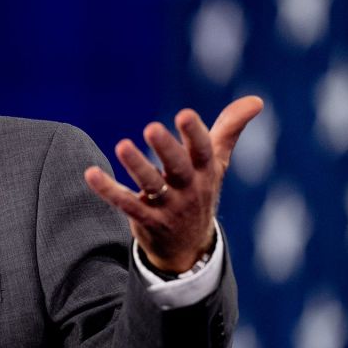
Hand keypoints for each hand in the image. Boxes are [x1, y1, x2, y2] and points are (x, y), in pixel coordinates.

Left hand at [84, 96, 263, 272]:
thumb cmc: (201, 190)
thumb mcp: (217, 162)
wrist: (190, 247)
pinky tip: (90, 173)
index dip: (194, 133)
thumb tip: (257, 100)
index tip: (185, 114)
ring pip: (151, 186)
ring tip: (122, 146)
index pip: (202, 150)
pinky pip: (126, 204)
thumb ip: (230, 129)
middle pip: (178, 167)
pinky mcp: (146, 220)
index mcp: (205, 170)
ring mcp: (168, 206)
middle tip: (151, 127)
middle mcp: (189, 188)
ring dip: (137, 166)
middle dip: (167, 148)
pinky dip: (108, 189)